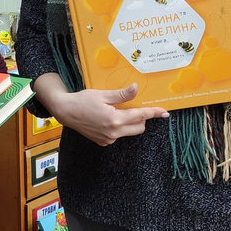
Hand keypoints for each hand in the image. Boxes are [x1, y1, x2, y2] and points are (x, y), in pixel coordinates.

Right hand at [34, 74, 168, 146]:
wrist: (66, 112)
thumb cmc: (82, 101)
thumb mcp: (103, 94)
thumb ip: (122, 94)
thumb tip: (136, 88)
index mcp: (114, 119)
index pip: (140, 116)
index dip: (153, 113)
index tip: (164, 113)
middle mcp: (113, 132)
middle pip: (139, 127)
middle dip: (141, 118)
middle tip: (134, 107)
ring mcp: (108, 139)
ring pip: (129, 132)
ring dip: (130, 123)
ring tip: (118, 112)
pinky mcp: (103, 142)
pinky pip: (118, 135)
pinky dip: (119, 128)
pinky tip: (107, 119)